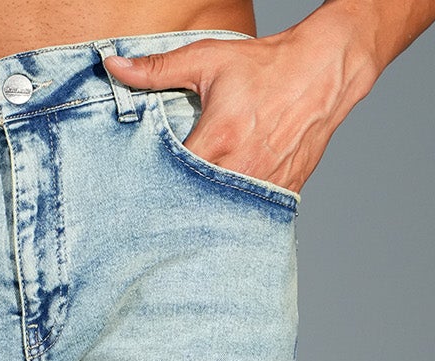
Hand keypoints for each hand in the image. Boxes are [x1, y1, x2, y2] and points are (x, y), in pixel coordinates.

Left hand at [104, 15, 378, 196]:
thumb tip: (112, 65)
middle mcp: (241, 169)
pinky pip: (250, 218)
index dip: (153, 191)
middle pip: (195, 206)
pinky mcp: (281, 195)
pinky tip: (218, 220)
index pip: (172, 180)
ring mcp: (263, 186)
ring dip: (204, 219)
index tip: (137, 197)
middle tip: (153, 223)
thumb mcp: (207, 60)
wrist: (322, 72)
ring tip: (183, 227)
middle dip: (176, 211)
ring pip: (223, 218)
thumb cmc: (264, 66)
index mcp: (218, 140)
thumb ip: (156, 68)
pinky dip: (233, 219)